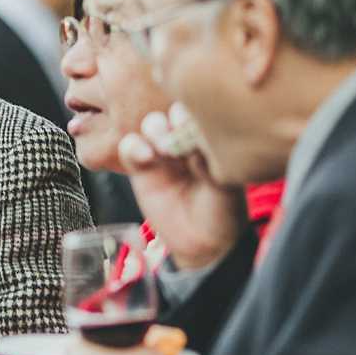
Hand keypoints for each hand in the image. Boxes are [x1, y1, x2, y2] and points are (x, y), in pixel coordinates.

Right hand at [118, 111, 243, 270]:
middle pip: (174, 111)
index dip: (197, 115)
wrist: (201, 243)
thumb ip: (211, 168)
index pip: (202, 112)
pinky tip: (145, 158)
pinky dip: (133, 146)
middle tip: (178, 137)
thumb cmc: (221, 213)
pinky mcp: (142, 168)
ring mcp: (163, 153)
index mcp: (211, 139)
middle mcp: (186, 141)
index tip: (199, 130)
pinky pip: (130, 147)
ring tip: (162, 150)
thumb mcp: (225, 190)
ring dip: (155, 130)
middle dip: (175, 119)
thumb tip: (193, 150)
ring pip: (152, 124)